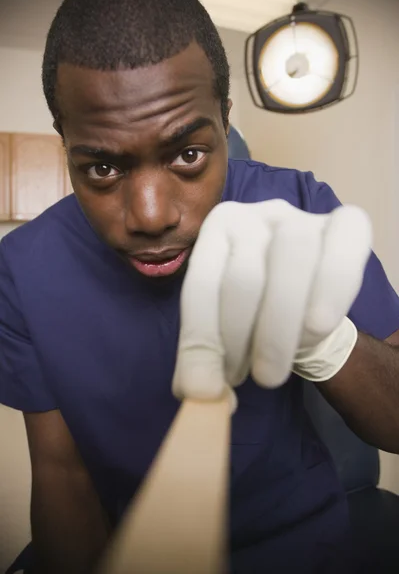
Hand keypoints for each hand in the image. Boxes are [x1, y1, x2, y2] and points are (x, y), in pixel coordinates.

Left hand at [173, 200, 371, 402]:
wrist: (304, 305)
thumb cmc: (255, 316)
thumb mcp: (222, 334)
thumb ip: (204, 360)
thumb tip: (196, 395)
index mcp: (215, 232)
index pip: (200, 285)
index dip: (202, 341)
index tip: (205, 389)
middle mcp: (254, 215)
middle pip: (244, 277)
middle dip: (241, 340)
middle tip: (248, 379)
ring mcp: (300, 216)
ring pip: (292, 259)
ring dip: (280, 329)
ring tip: (273, 371)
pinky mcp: (344, 224)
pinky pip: (342, 251)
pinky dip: (331, 291)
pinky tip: (317, 327)